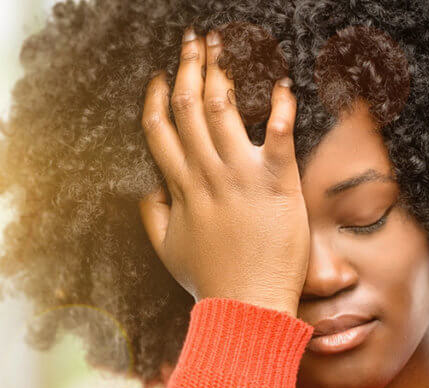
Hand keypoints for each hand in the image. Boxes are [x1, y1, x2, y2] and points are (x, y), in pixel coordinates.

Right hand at [138, 26, 310, 316]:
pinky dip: (280, 106)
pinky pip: (278, 134)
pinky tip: (281, 83)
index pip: (159, 129)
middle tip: (192, 39)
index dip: (156, 97)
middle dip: (187, 66)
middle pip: (188, 107)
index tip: (158, 75)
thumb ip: (153, 216)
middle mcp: (207, 174)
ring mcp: (241, 176)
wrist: (246, 307)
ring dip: (221, 70)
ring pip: (223, 109)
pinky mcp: (277, 183)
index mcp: (180, 187)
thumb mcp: (168, 250)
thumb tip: (147, 190)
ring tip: (222, 42)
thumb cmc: (210, 282)